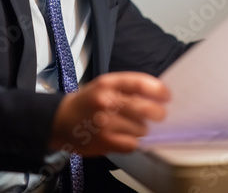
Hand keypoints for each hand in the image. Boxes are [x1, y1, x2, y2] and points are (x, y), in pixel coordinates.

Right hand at [48, 71, 169, 155]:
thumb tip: (156, 94)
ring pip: (141, 128)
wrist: (61, 120)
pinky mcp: (104, 142)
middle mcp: (106, 101)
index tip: (167, 95)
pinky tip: (127, 136)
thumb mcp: (105, 85)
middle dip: (158, 112)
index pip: (139, 83)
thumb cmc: (88, 101)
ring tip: (135, 126)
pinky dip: (134, 141)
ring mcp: (105, 123)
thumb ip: (127, 87)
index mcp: (108, 83)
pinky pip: (132, 144)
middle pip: (144, 108)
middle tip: (161, 114)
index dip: (158, 90)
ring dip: (143, 128)